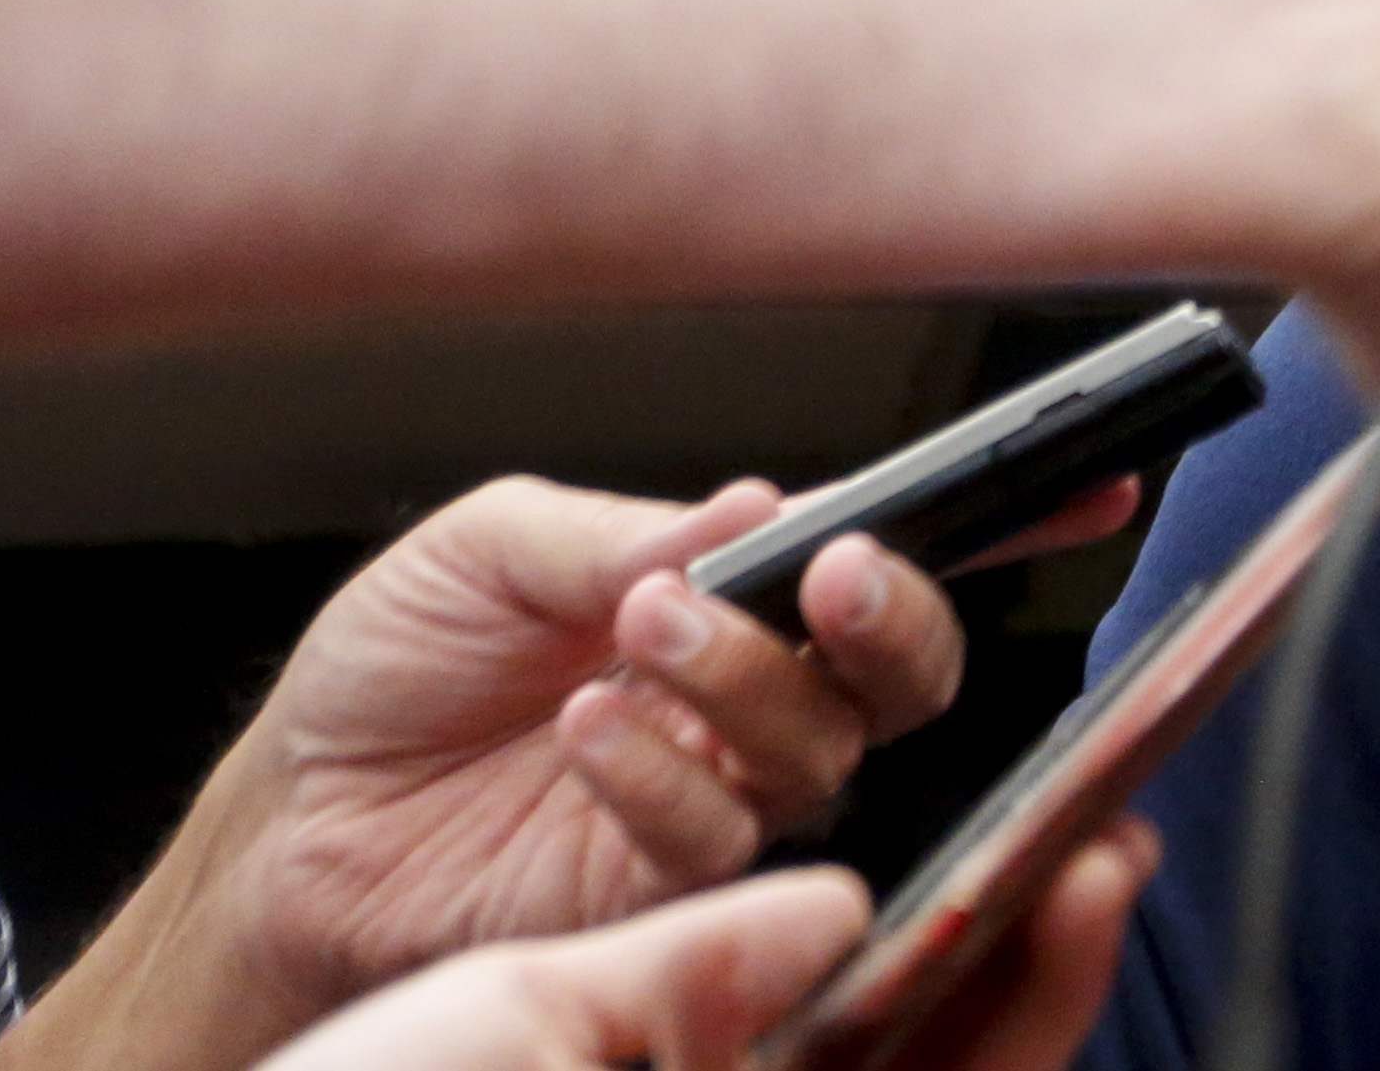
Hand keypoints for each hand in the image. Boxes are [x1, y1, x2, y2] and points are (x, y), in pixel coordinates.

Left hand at [0, 468, 1128, 1070]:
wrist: (289, 831)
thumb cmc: (389, 679)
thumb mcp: (490, 550)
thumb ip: (628, 526)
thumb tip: (761, 501)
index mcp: (742, 592)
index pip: (898, 548)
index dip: (1011, 524)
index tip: (1090, 486)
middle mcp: (760, 696)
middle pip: (908, 665)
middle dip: (893, 611)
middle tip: (829, 571)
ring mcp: (728, 797)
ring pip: (827, 744)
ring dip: (747, 677)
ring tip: (639, 631)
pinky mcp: (673, 892)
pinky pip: (725, 830)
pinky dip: (667, 771)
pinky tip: (590, 732)